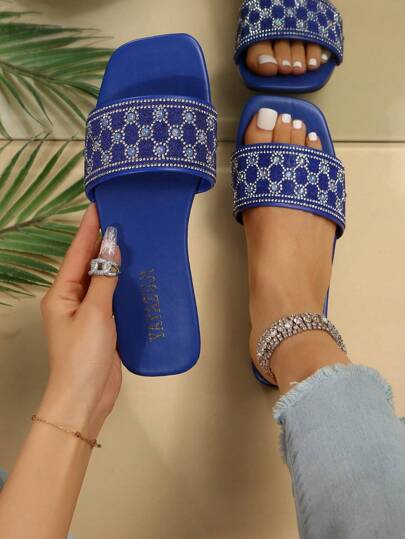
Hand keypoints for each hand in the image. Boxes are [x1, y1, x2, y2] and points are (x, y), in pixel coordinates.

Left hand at [38, 204, 121, 436]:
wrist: (86, 397)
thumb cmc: (83, 355)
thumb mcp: (94, 312)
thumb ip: (104, 278)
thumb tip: (112, 246)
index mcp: (61, 292)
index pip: (76, 252)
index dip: (90, 228)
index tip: (101, 204)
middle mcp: (72, 298)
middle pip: (88, 263)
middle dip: (103, 240)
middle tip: (123, 216)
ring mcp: (88, 312)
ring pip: (102, 278)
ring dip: (115, 261)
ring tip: (134, 238)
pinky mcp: (104, 323)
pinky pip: (113, 295)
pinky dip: (124, 282)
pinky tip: (138, 272)